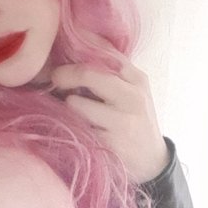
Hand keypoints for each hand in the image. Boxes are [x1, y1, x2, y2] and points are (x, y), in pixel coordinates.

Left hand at [49, 51, 168, 183]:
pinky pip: (78, 128)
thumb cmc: (134, 121)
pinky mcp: (110, 143)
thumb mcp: (130, 92)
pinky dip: (72, 125)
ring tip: (72, 110)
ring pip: (77, 104)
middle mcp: (132, 96)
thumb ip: (109, 72)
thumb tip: (74, 46)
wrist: (152, 161)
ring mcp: (122, 121)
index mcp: (136, 78)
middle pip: (89, 74)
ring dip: (68, 105)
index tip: (62, 49)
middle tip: (55, 78)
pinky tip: (77, 128)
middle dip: (66, 74)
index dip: (79, 46)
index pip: (106, 52)